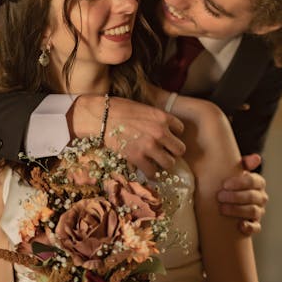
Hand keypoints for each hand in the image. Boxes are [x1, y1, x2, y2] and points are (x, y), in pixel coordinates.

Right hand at [70, 95, 185, 177]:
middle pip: (180, 149)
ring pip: (169, 163)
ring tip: (156, 162)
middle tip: (164, 152)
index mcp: (162, 117)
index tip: (166, 136)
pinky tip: (146, 169)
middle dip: (172, 151)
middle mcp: (160, 132)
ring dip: (163, 163)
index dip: (173, 134)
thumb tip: (162, 129)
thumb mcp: (144, 108)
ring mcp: (150, 146)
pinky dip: (151, 173)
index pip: (180, 129)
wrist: (101, 117)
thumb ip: (156, 119)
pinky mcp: (137, 158)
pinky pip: (152, 172)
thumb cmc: (119, 109)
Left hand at [217, 154, 267, 234]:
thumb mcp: (232, 172)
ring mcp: (259, 212)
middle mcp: (261, 197)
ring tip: (222, 209)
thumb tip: (256, 158)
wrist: (225, 201)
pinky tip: (239, 225)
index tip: (224, 184)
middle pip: (253, 196)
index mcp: (257, 183)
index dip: (240, 182)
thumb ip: (242, 163)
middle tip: (219, 196)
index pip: (254, 181)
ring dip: (237, 210)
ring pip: (253, 211)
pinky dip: (249, 227)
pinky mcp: (255, 225)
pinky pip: (256, 228)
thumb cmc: (229, 184)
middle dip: (235, 196)